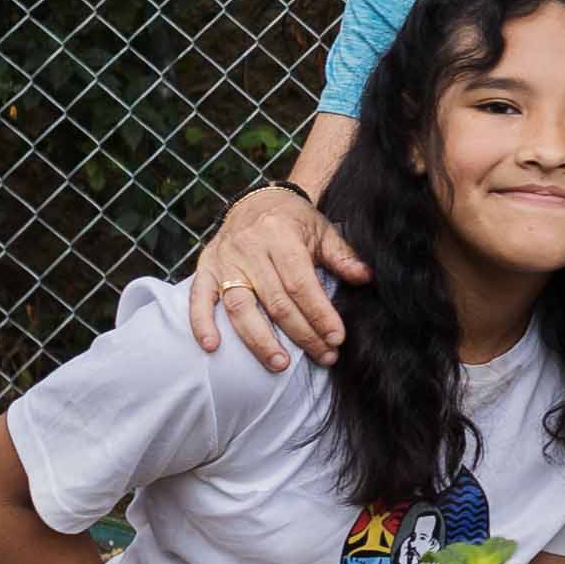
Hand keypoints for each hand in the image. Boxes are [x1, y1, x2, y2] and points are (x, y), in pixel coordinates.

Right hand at [184, 181, 360, 366]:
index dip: (319, 314)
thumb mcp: (321, 230)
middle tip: (323, 356)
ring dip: (259, 340)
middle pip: (275, 301)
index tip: (336, 337)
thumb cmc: (293, 219)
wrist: (257, 199)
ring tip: (279, 363)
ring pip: (239, 307)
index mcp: (280, 236)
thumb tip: (365, 278)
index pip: (301, 284)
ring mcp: (224, 260)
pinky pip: (199, 299)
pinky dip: (201, 323)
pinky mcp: (206, 269)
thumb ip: (342, 256)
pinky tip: (212, 347)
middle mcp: (249, 248)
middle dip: (302, 334)